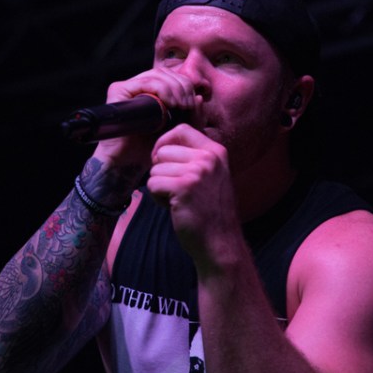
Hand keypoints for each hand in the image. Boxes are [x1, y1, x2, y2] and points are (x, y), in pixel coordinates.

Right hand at [93, 68, 199, 169]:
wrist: (129, 162)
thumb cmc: (152, 147)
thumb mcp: (180, 130)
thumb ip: (193, 117)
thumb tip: (200, 97)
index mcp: (152, 90)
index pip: (172, 76)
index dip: (186, 85)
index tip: (193, 104)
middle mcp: (138, 85)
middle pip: (166, 72)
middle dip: (182, 86)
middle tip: (189, 105)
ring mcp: (127, 86)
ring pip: (157, 75)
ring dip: (175, 88)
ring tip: (182, 105)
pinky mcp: (118, 90)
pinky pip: (144, 82)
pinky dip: (162, 89)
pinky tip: (171, 103)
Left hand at [147, 124, 239, 266]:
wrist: (220, 242)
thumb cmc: (210, 212)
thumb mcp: (211, 176)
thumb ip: (194, 158)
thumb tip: (161, 146)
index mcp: (216, 151)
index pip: (181, 130)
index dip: (165, 143)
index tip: (164, 160)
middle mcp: (209, 158)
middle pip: (163, 150)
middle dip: (162, 170)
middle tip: (177, 189)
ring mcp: (197, 172)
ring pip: (155, 169)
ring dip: (160, 187)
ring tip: (178, 200)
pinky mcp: (184, 188)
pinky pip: (153, 184)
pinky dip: (157, 198)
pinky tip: (174, 207)